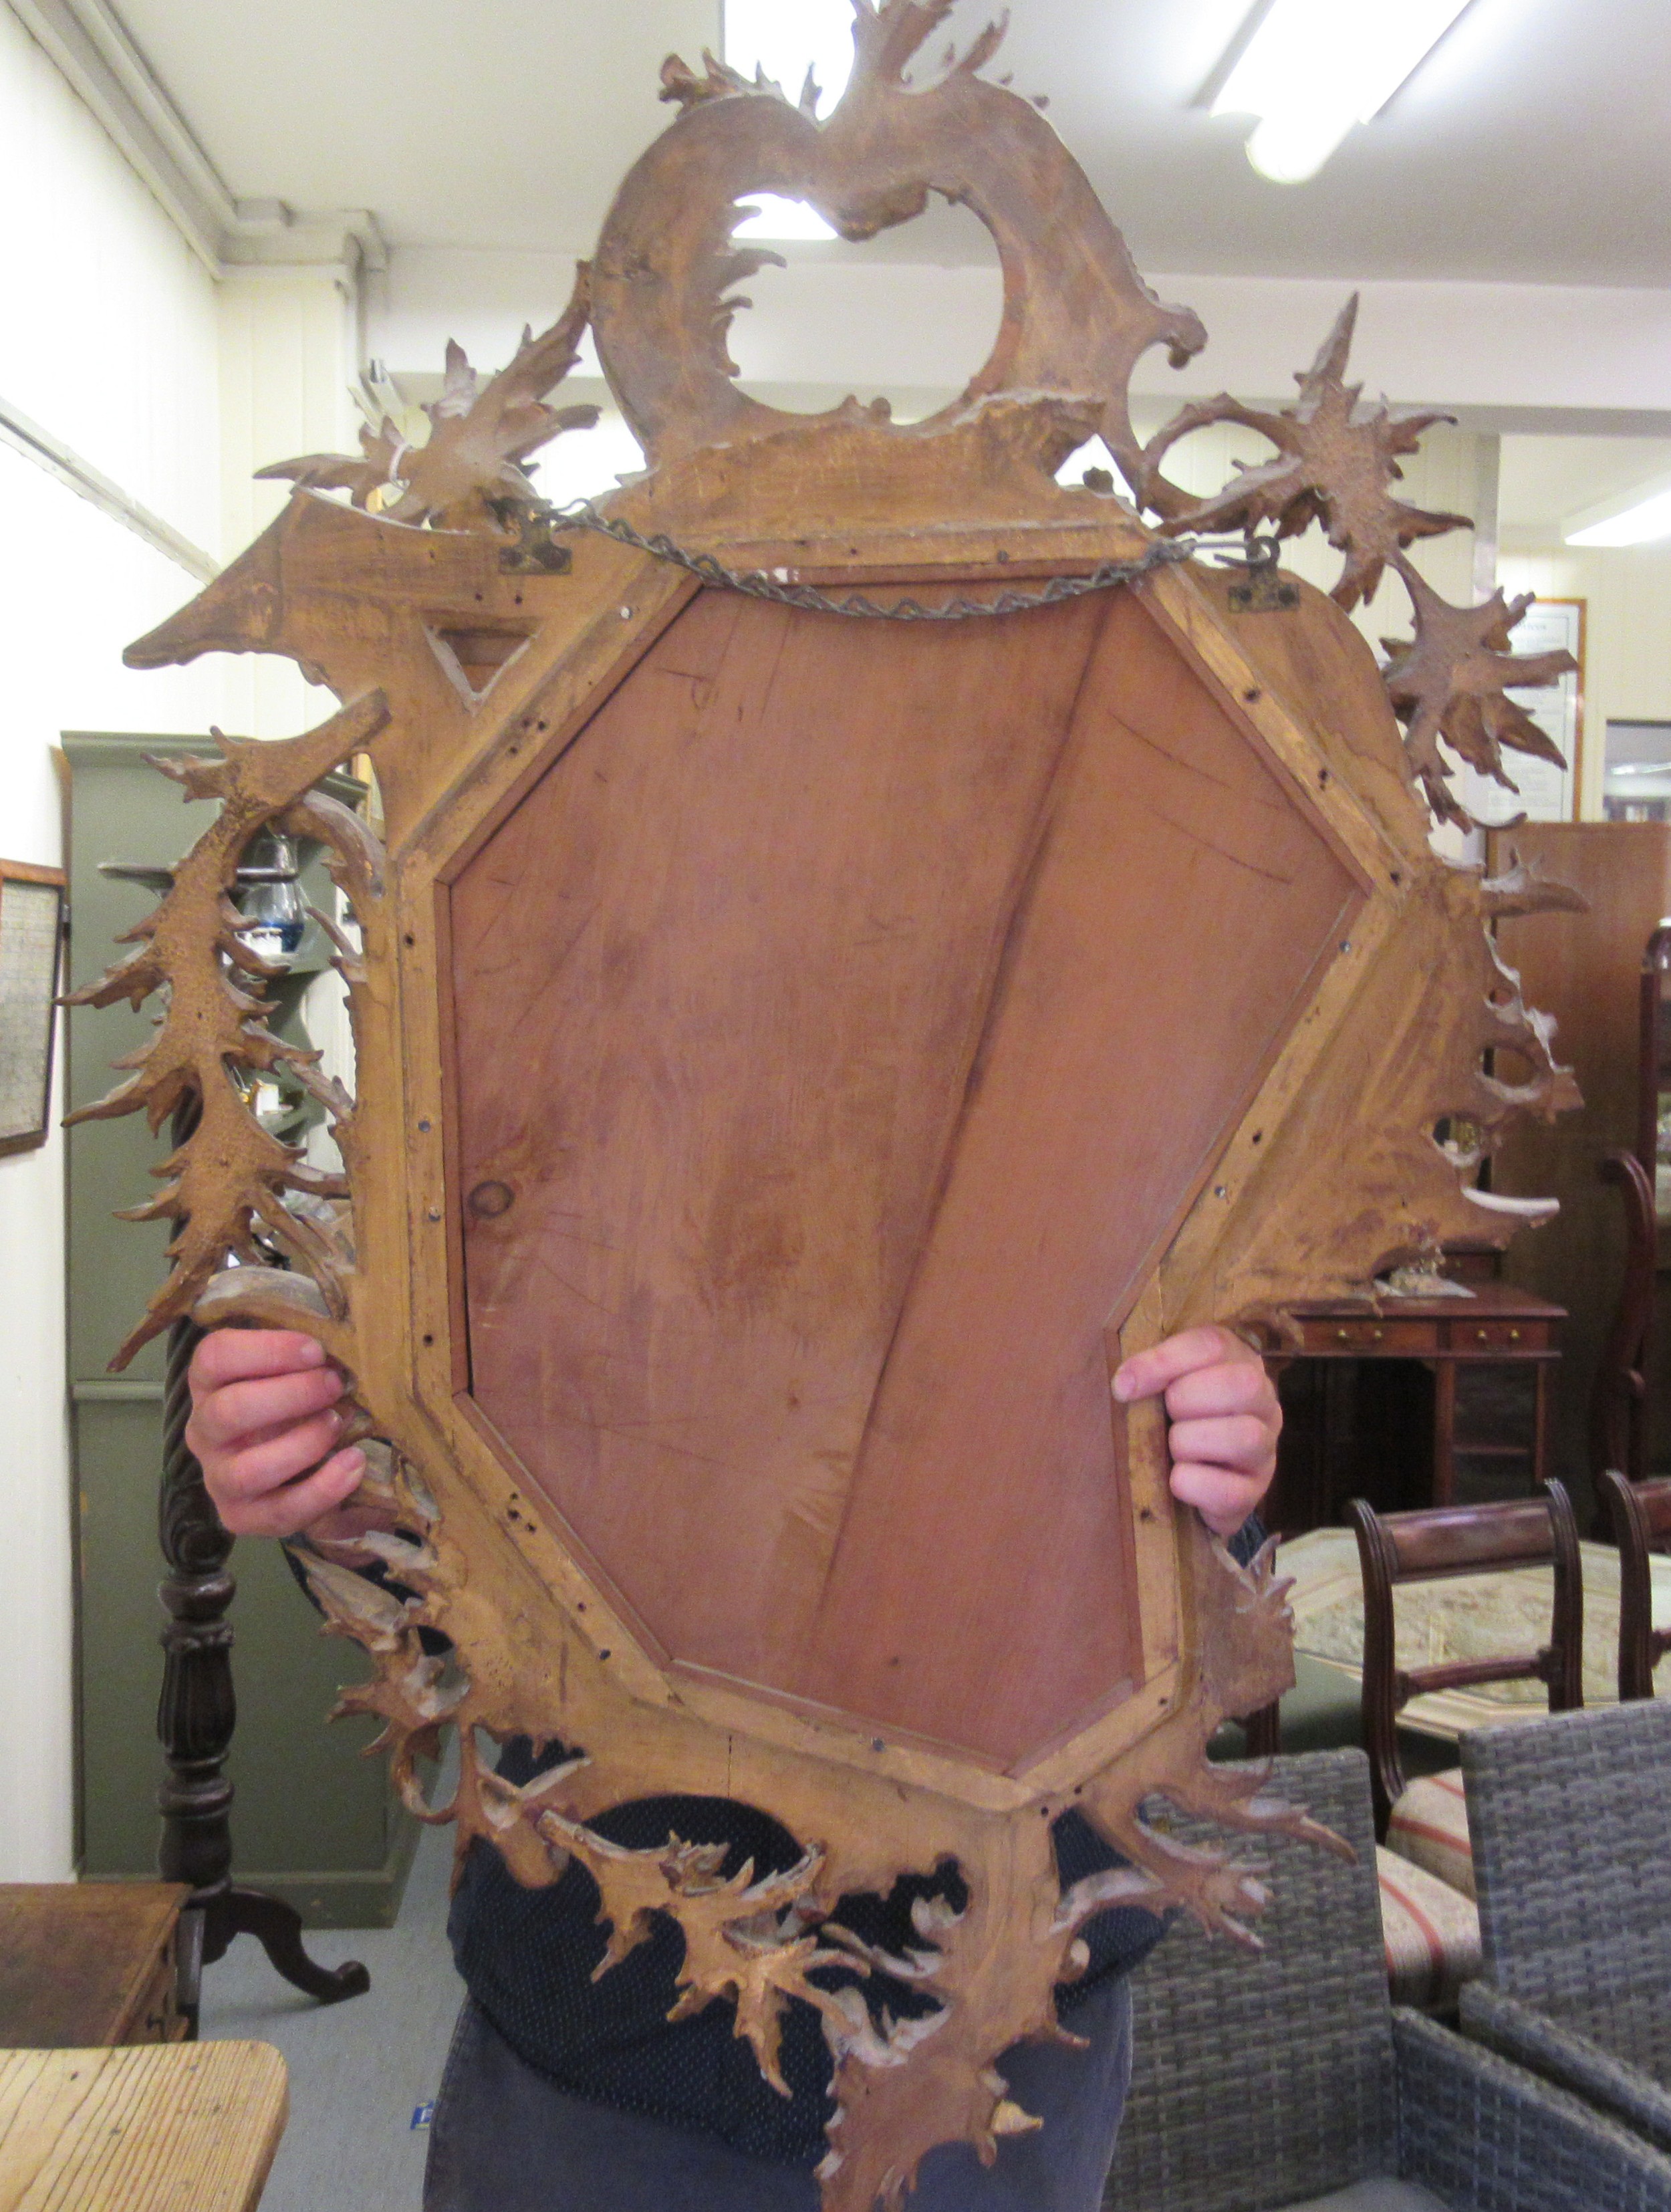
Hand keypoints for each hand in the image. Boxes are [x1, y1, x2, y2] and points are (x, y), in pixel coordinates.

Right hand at [186, 1329, 370, 1540]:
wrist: (300, 1470)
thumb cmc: (296, 1405)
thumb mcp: (293, 1372)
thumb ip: (305, 1356)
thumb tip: (351, 1336)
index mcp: (211, 1385)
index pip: (214, 1357)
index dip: (266, 1349)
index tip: (315, 1349)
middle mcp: (205, 1432)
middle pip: (228, 1411)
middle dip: (291, 1395)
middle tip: (334, 1384)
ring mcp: (220, 1479)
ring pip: (247, 1471)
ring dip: (302, 1445)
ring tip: (338, 1424)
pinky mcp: (243, 1517)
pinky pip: (278, 1512)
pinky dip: (322, 1490)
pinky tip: (352, 1464)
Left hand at [1112, 1325, 1280, 1540]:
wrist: (1195, 1479)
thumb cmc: (1177, 1419)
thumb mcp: (1164, 1386)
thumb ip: (1150, 1373)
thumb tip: (1124, 1384)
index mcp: (1239, 1364)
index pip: (1214, 1345)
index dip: (1164, 1361)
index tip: (1124, 1386)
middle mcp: (1263, 1403)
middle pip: (1241, 1384)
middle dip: (1186, 1401)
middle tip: (1166, 1416)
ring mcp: (1265, 1449)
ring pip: (1244, 1436)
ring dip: (1189, 1442)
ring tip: (1173, 1448)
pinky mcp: (1254, 1492)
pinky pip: (1230, 1491)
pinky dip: (1193, 1484)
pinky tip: (1177, 1479)